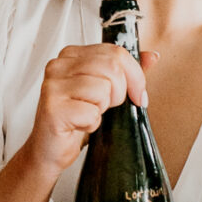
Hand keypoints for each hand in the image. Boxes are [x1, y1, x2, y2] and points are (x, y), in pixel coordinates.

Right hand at [23, 39, 150, 182]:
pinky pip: (92, 112)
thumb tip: (151, 57)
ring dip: (102, 109)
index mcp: (71, 55)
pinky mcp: (53, 108)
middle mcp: (59, 65)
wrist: (50, 150)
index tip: (137, 95)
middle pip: (112, 67)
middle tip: (105, 107)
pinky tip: (79, 125)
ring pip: (103, 89)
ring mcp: (53, 86)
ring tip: (87, 114)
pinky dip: (92, 124)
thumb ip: (126, 71)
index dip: (135, 75)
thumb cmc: (76, 118)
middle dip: (119, 93)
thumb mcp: (105, 90)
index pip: (115, 52)